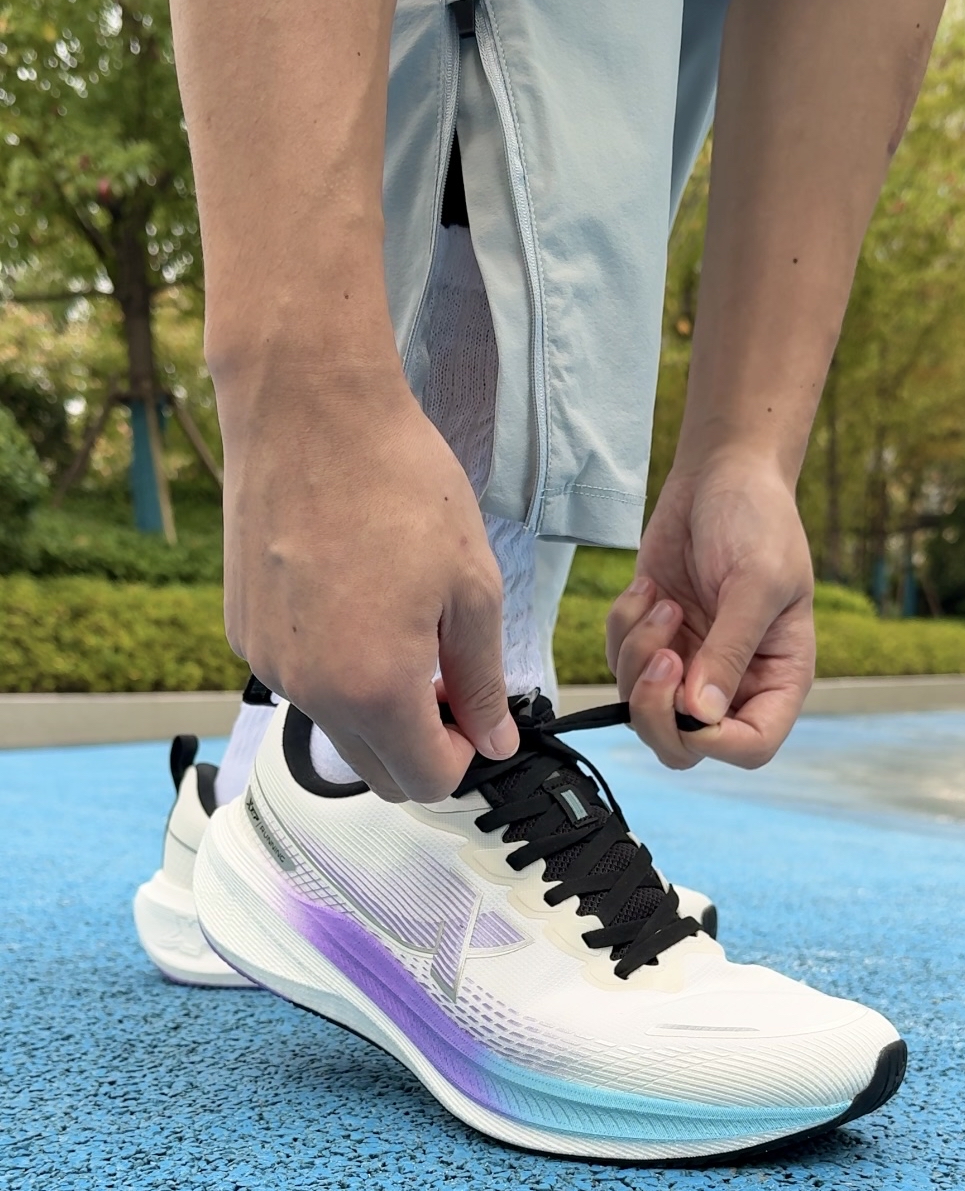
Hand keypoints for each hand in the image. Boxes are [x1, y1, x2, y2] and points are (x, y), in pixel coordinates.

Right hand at [219, 363, 517, 801]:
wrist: (309, 410)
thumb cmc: (400, 485)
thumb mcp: (472, 589)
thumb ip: (483, 681)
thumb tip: (496, 741)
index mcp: (374, 690)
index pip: (426, 780)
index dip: (465, 756)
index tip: (478, 711)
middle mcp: (310, 691)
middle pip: (376, 768)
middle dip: (421, 741)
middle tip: (448, 676)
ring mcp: (268, 663)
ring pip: (336, 724)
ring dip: (376, 703)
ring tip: (402, 621)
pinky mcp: (243, 630)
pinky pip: (300, 678)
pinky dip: (333, 665)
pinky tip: (353, 597)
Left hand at [605, 452, 814, 770]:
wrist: (721, 475)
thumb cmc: (758, 521)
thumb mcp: (755, 583)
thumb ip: (729, 651)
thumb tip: (700, 715)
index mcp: (778, 677)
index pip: (751, 746)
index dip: (716, 741)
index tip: (691, 700)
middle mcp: (733, 682)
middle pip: (685, 745)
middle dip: (658, 709)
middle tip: (662, 656)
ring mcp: (689, 664)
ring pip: (643, 708)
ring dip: (639, 657)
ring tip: (661, 603)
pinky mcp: (653, 641)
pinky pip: (620, 665)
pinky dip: (624, 630)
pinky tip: (648, 590)